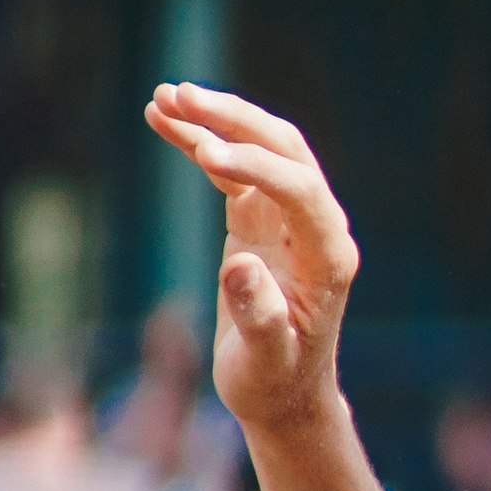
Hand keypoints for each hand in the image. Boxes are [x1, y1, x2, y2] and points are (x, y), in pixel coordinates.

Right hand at [143, 86, 357, 439]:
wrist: (280, 393)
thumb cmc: (275, 381)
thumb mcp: (266, 360)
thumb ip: (259, 316)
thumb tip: (241, 267)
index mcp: (329, 257)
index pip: (302, 190)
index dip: (258, 166)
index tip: (206, 154)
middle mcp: (317, 226)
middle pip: (284, 151)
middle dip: (235, 119)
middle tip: (181, 96)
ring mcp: (289, 218)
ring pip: (258, 149)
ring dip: (214, 120)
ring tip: (163, 97)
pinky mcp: (261, 218)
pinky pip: (231, 169)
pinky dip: (199, 142)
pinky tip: (162, 119)